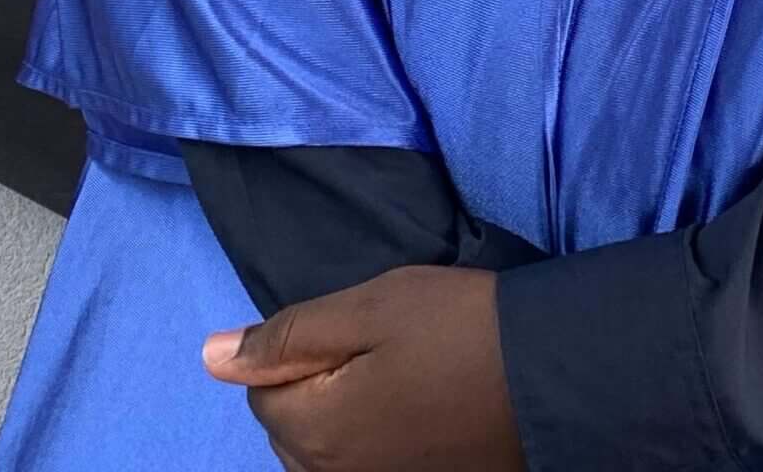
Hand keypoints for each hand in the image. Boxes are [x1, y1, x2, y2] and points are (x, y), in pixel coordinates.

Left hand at [202, 266, 524, 471]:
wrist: (552, 376)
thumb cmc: (458, 328)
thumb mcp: (372, 306)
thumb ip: (287, 335)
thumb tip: (210, 356)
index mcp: (313, 432)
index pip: (263, 391)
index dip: (303, 349)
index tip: (357, 328)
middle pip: (292, 431)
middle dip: (318, 390)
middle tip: (384, 348)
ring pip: (329, 455)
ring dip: (348, 419)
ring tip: (403, 379)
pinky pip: (367, 467)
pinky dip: (379, 443)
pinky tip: (417, 414)